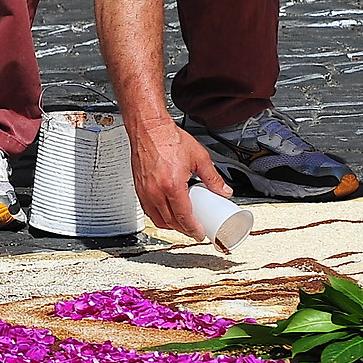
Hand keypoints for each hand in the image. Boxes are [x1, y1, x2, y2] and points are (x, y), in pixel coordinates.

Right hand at [130, 122, 229, 239]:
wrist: (149, 129)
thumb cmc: (168, 139)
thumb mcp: (199, 158)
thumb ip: (213, 177)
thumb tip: (223, 191)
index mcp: (172, 185)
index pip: (183, 217)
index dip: (193, 229)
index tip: (199, 233)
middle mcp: (155, 191)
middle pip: (170, 221)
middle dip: (183, 230)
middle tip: (193, 230)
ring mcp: (145, 191)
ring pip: (156, 219)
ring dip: (170, 225)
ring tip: (181, 224)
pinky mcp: (138, 188)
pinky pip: (147, 210)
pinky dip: (157, 216)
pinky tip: (165, 213)